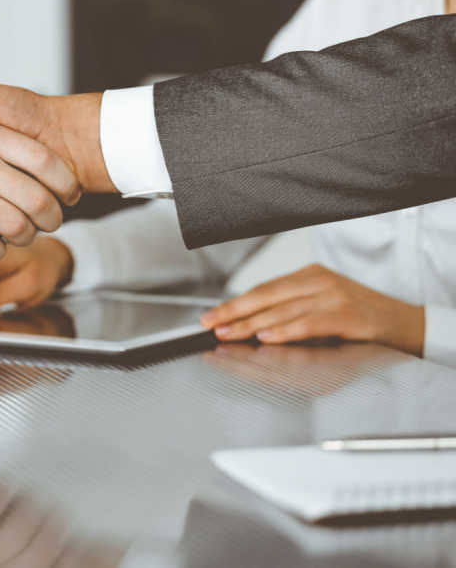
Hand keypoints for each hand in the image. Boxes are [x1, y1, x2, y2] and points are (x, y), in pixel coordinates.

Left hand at [200, 264, 425, 354]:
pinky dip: (285, 331)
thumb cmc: (359, 317)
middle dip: (233, 312)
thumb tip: (249, 325)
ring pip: (282, 310)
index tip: (210, 316)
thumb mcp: (321, 304)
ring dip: (251, 325)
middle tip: (209, 324)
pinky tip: (266, 338)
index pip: (263, 289)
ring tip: (228, 334)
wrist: (404, 322)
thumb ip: (289, 310)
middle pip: (266, 296)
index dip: (234, 303)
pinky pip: (308, 323)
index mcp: (310, 275)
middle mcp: (318, 281)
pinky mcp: (346, 314)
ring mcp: (333, 296)